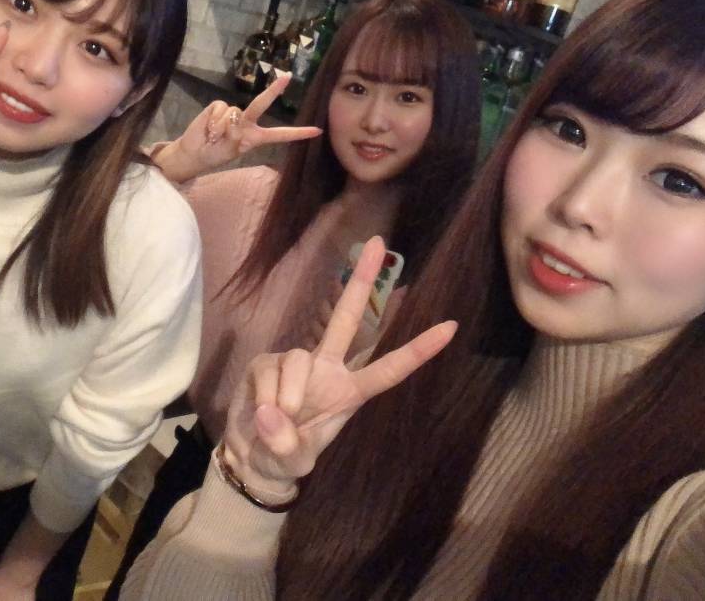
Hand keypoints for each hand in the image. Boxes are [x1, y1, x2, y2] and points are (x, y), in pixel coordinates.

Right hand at [152, 75, 321, 182]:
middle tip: (288, 76)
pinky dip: (214, 122)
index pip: (281, 135)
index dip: (298, 133)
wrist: (194, 153)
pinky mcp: (218, 107)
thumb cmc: (215, 154)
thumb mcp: (231, 151)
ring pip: (234, 112)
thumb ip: (235, 137)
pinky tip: (209, 131)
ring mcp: (232, 113)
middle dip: (274, 90)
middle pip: (261, 104)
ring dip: (222, 128)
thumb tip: (233, 122)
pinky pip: (220, 110)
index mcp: (256, 137)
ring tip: (214, 138)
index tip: (318, 131)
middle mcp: (247, 122)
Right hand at [222, 237, 456, 496]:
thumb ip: (287, 445)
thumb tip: (272, 413)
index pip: (389, 370)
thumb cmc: (285, 456)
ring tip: (278, 420)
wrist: (251, 458)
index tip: (452, 327)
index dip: (419, 350)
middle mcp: (327, 369)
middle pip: (348, 320)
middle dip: (361, 281)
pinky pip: (269, 370)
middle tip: (379, 242)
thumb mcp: (295, 462)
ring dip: (288, 394)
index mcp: (349, 393)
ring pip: (297, 359)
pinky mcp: (266, 362)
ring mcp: (297, 362)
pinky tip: (260, 413)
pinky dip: (265, 396)